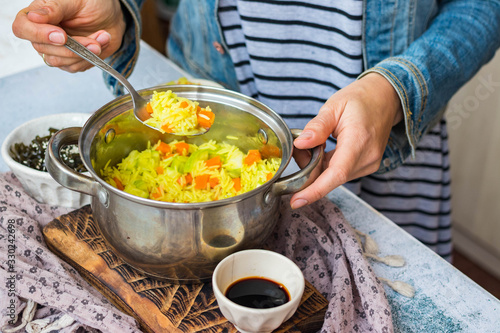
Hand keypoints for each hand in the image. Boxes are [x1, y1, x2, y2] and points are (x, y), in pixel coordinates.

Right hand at [12, 0, 125, 72]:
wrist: (110, 16)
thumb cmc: (91, 3)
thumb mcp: (74, 0)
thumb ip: (54, 8)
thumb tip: (33, 17)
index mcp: (37, 16)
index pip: (22, 29)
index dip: (38, 35)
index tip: (62, 36)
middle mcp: (42, 34)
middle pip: (43, 49)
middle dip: (73, 46)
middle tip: (94, 41)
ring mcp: (55, 50)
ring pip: (59, 61)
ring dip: (84, 53)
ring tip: (102, 37)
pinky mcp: (70, 60)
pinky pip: (74, 67)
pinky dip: (91, 57)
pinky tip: (101, 42)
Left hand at [291, 73, 403, 208]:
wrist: (386, 98)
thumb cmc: (361, 99)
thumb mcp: (334, 106)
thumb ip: (317, 127)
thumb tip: (300, 144)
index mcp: (359, 141)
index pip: (336, 174)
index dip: (314, 190)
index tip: (296, 201)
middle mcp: (367, 158)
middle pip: (330, 177)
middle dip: (308, 168)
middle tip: (299, 146)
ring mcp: (369, 164)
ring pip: (333, 176)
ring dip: (317, 165)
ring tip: (314, 142)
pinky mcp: (366, 166)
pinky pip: (339, 172)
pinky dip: (326, 164)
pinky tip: (323, 148)